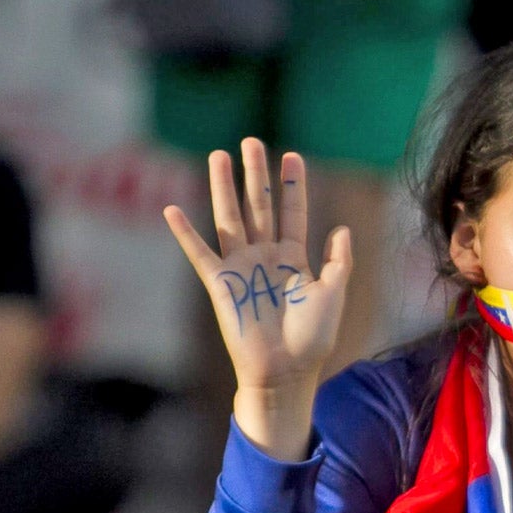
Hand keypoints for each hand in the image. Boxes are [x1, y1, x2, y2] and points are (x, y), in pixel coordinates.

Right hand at [164, 140, 351, 460]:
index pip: (292, 212)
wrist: (286, 371)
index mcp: (294, 258)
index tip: (292, 156)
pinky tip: (172, 209)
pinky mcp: (220, 283)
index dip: (293, 185)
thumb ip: (339, 260)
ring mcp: (241, 267)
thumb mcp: (334, 294)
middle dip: (256, 174)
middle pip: (259, 206)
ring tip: (219, 156)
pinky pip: (200, 253)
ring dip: (223, 187)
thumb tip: (340, 229)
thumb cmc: (313, 338)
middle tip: (252, 141)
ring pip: (230, 218)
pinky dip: (185, 233)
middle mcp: (265, 256)